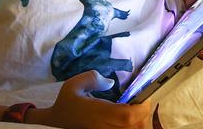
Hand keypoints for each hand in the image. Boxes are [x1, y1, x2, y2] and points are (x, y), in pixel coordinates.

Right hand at [34, 71, 151, 128]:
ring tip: (137, 108)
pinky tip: (131, 116)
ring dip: (140, 120)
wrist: (57, 119)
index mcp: (98, 113)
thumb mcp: (73, 84)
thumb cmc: (67, 101)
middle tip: (143, 99)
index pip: (127, 115)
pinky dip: (134, 125)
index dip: (141, 107)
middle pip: (136, 126)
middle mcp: (104, 126)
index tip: (144, 95)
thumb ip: (93, 78)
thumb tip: (111, 82)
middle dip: (144, 113)